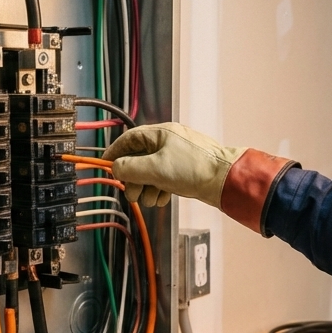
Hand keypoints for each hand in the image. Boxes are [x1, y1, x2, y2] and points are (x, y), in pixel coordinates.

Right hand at [102, 122, 247, 207]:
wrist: (226, 181)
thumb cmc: (194, 169)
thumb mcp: (154, 169)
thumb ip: (129, 168)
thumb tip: (115, 168)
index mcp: (161, 134)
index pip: (129, 139)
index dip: (115, 152)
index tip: (105, 165)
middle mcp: (168, 142)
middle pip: (139, 159)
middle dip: (134, 179)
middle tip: (133, 194)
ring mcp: (178, 156)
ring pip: (151, 172)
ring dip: (148, 188)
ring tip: (152, 199)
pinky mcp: (186, 170)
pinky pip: (164, 179)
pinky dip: (160, 190)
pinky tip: (164, 198)